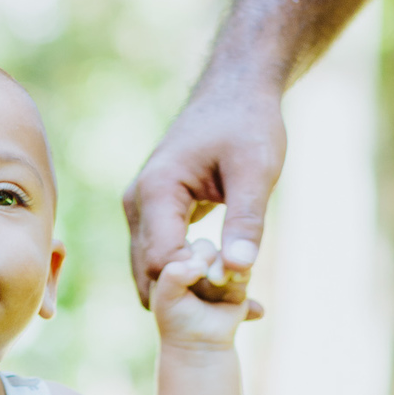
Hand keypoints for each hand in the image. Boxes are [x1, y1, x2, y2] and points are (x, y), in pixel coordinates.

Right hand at [123, 79, 285, 306]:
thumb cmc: (247, 123)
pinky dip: (186, 274)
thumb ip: (246, 222)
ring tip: (234, 292)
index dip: (198, 282)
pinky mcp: (149, 216)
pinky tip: (223, 276)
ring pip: (151, 271)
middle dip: (191, 293)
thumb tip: (239, 272)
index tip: (240, 288)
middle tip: (240, 303)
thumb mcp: (257, 170)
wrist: (235, 92)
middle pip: (150, 273)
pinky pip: (159, 258)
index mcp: (156, 191)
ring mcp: (138, 211)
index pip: (163, 261)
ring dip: (188, 288)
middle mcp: (136, 204)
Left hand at [150, 239, 262, 345]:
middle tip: (209, 280)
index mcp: (173, 262)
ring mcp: (216, 269)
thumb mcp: (166, 298)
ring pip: (226, 257)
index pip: (179, 246)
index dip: (188, 258)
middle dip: (206, 264)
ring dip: (223, 273)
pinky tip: (235, 294)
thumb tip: (199, 264)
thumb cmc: (177, 321)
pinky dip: (240, 280)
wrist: (201, 345)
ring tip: (219, 283)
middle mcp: (194, 262)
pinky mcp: (236, 280)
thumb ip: (173, 276)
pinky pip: (244, 270)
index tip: (190, 276)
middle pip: (205, 247)